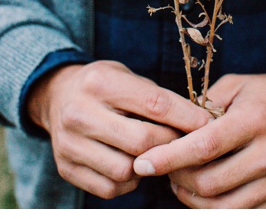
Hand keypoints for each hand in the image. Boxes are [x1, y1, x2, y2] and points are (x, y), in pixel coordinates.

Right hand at [27, 61, 211, 199]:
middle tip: (181, 144)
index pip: (155, 104)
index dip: (187, 118)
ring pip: (126, 170)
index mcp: (98, 83)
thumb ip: (157, 99)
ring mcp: (69, 142)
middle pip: (142, 142)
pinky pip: (110, 188)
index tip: (209, 126)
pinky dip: (127, 182)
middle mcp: (79, 112)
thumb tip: (201, 127)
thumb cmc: (103, 87)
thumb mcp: (126, 77)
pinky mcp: (65, 167)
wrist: (56, 96)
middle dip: (169, 146)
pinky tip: (128, 164)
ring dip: (146, 167)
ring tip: (149, 154)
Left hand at [133, 71, 265, 207]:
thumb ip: (202, 106)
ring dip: (192, 199)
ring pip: (224, 206)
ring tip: (179, 182)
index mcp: (254, 120)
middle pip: (210, 183)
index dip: (169, 158)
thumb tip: (171, 128)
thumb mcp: (235, 85)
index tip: (143, 162)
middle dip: (176, 179)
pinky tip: (203, 193)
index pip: (204, 147)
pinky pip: (244, 214)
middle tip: (161, 168)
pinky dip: (216, 209)